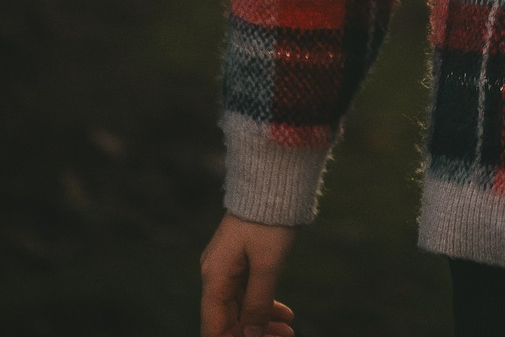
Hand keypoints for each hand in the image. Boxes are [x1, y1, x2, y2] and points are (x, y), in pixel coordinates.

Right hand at [201, 212, 298, 336]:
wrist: (271, 182)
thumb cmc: (268, 221)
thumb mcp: (268, 265)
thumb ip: (258, 303)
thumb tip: (251, 336)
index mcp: (215, 278)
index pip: (215, 327)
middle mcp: (215, 275)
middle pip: (229, 320)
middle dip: (255, 334)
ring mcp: (226, 268)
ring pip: (241, 308)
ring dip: (263, 321)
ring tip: (290, 330)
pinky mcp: (239, 261)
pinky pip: (248, 292)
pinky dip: (265, 304)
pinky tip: (285, 313)